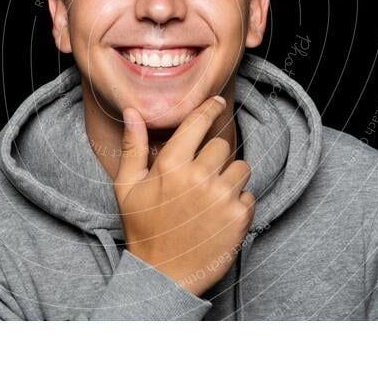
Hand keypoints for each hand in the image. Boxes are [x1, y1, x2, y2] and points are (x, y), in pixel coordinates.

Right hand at [113, 96, 254, 296]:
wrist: (163, 275)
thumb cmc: (144, 229)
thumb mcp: (127, 187)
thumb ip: (133, 147)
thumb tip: (133, 112)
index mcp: (171, 165)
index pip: (198, 123)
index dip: (209, 109)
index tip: (216, 103)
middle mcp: (199, 177)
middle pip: (222, 145)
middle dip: (214, 157)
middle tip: (201, 177)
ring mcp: (222, 197)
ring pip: (241, 167)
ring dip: (230, 178)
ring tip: (211, 197)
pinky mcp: (240, 217)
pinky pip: (250, 194)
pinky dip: (239, 202)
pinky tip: (219, 215)